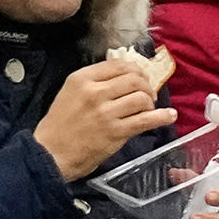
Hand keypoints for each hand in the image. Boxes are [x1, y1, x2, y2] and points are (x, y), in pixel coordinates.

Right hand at [34, 60, 174, 181]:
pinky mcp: (115, 132)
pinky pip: (146, 120)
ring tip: (149, 108)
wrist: (49, 154)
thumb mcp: (70, 93)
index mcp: (82, 79)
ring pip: (141, 98)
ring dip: (151, 102)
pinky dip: (162, 117)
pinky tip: (169, 116)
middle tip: (148, 94)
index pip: (119, 64)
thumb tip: (125, 75)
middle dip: (146, 85)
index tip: (141, 77)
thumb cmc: (59, 125)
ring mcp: (106, 113)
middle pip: (134, 79)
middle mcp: (95, 92)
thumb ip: (94, 82)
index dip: (136, 69)